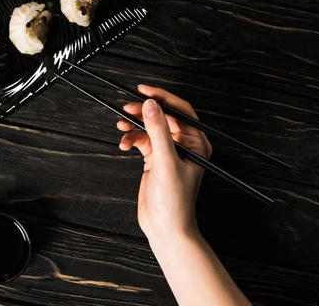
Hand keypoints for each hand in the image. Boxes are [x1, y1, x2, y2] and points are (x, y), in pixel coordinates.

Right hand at [117, 85, 211, 244]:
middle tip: (127, 108)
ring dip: (134, 126)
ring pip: (149, 128)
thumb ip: (158, 131)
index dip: (162, 97)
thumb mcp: (166, 162)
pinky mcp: (155, 159)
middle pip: (162, 117)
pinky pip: (141, 140)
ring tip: (122, 126)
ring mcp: (169, 152)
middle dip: (143, 112)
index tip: (144, 90)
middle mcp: (184, 144)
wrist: (165, 227)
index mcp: (196, 142)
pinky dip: (131, 139)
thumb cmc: (174, 201)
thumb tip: (152, 106)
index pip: (180, 110)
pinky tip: (124, 144)